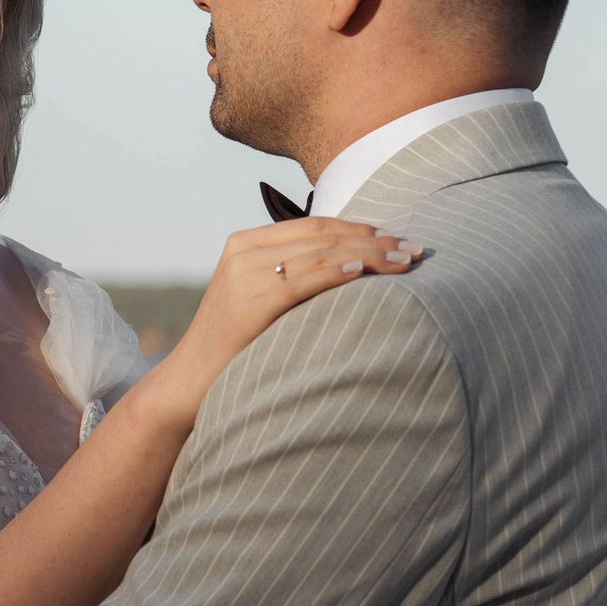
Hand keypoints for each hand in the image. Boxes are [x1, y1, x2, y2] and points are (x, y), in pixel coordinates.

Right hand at [134, 219, 419, 422]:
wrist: (190, 380)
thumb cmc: (234, 345)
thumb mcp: (259, 298)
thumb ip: (290, 275)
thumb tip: (350, 266)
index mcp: (244, 242)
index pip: (314, 225)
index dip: (361, 228)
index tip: (398, 238)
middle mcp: (243, 250)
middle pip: (322, 234)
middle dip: (374, 240)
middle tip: (415, 249)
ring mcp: (244, 273)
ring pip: (319, 253)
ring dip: (368, 256)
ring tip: (404, 262)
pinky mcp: (249, 300)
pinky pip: (304, 280)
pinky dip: (338, 272)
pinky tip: (366, 272)